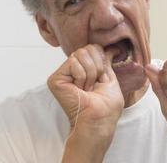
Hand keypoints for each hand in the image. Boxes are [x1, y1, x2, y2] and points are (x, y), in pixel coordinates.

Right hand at [48, 44, 123, 161]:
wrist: (99, 118)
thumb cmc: (107, 106)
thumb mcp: (110, 79)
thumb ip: (106, 62)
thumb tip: (110, 48)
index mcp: (85, 69)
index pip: (93, 48)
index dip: (101, 60)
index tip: (101, 78)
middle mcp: (73, 69)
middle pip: (87, 49)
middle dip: (97, 68)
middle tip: (93, 86)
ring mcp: (63, 73)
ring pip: (81, 54)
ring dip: (90, 74)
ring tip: (86, 89)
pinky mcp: (56, 78)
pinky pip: (73, 63)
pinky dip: (82, 77)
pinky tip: (78, 89)